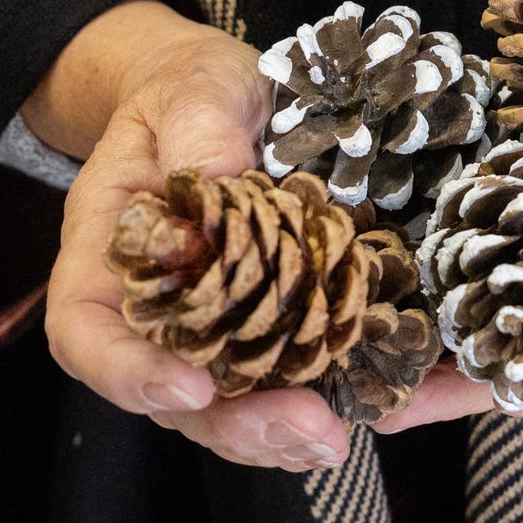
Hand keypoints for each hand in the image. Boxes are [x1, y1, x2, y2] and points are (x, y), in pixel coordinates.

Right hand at [36, 0, 353, 471]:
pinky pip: (322, 376)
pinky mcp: (292, 328)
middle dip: (248, 427)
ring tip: (370, 430)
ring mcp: (230, 330)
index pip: (89, 336)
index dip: (130, 375)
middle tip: (313, 433)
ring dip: (309, 430)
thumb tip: (221, 176)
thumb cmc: (191, 93)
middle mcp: (166, 314)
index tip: (189, 389)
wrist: (231, 99)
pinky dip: (378, 394)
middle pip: (184, 399)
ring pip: (254, 405)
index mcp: (110, 260)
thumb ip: (198, 126)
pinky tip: (433, 396)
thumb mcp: (189, 89)